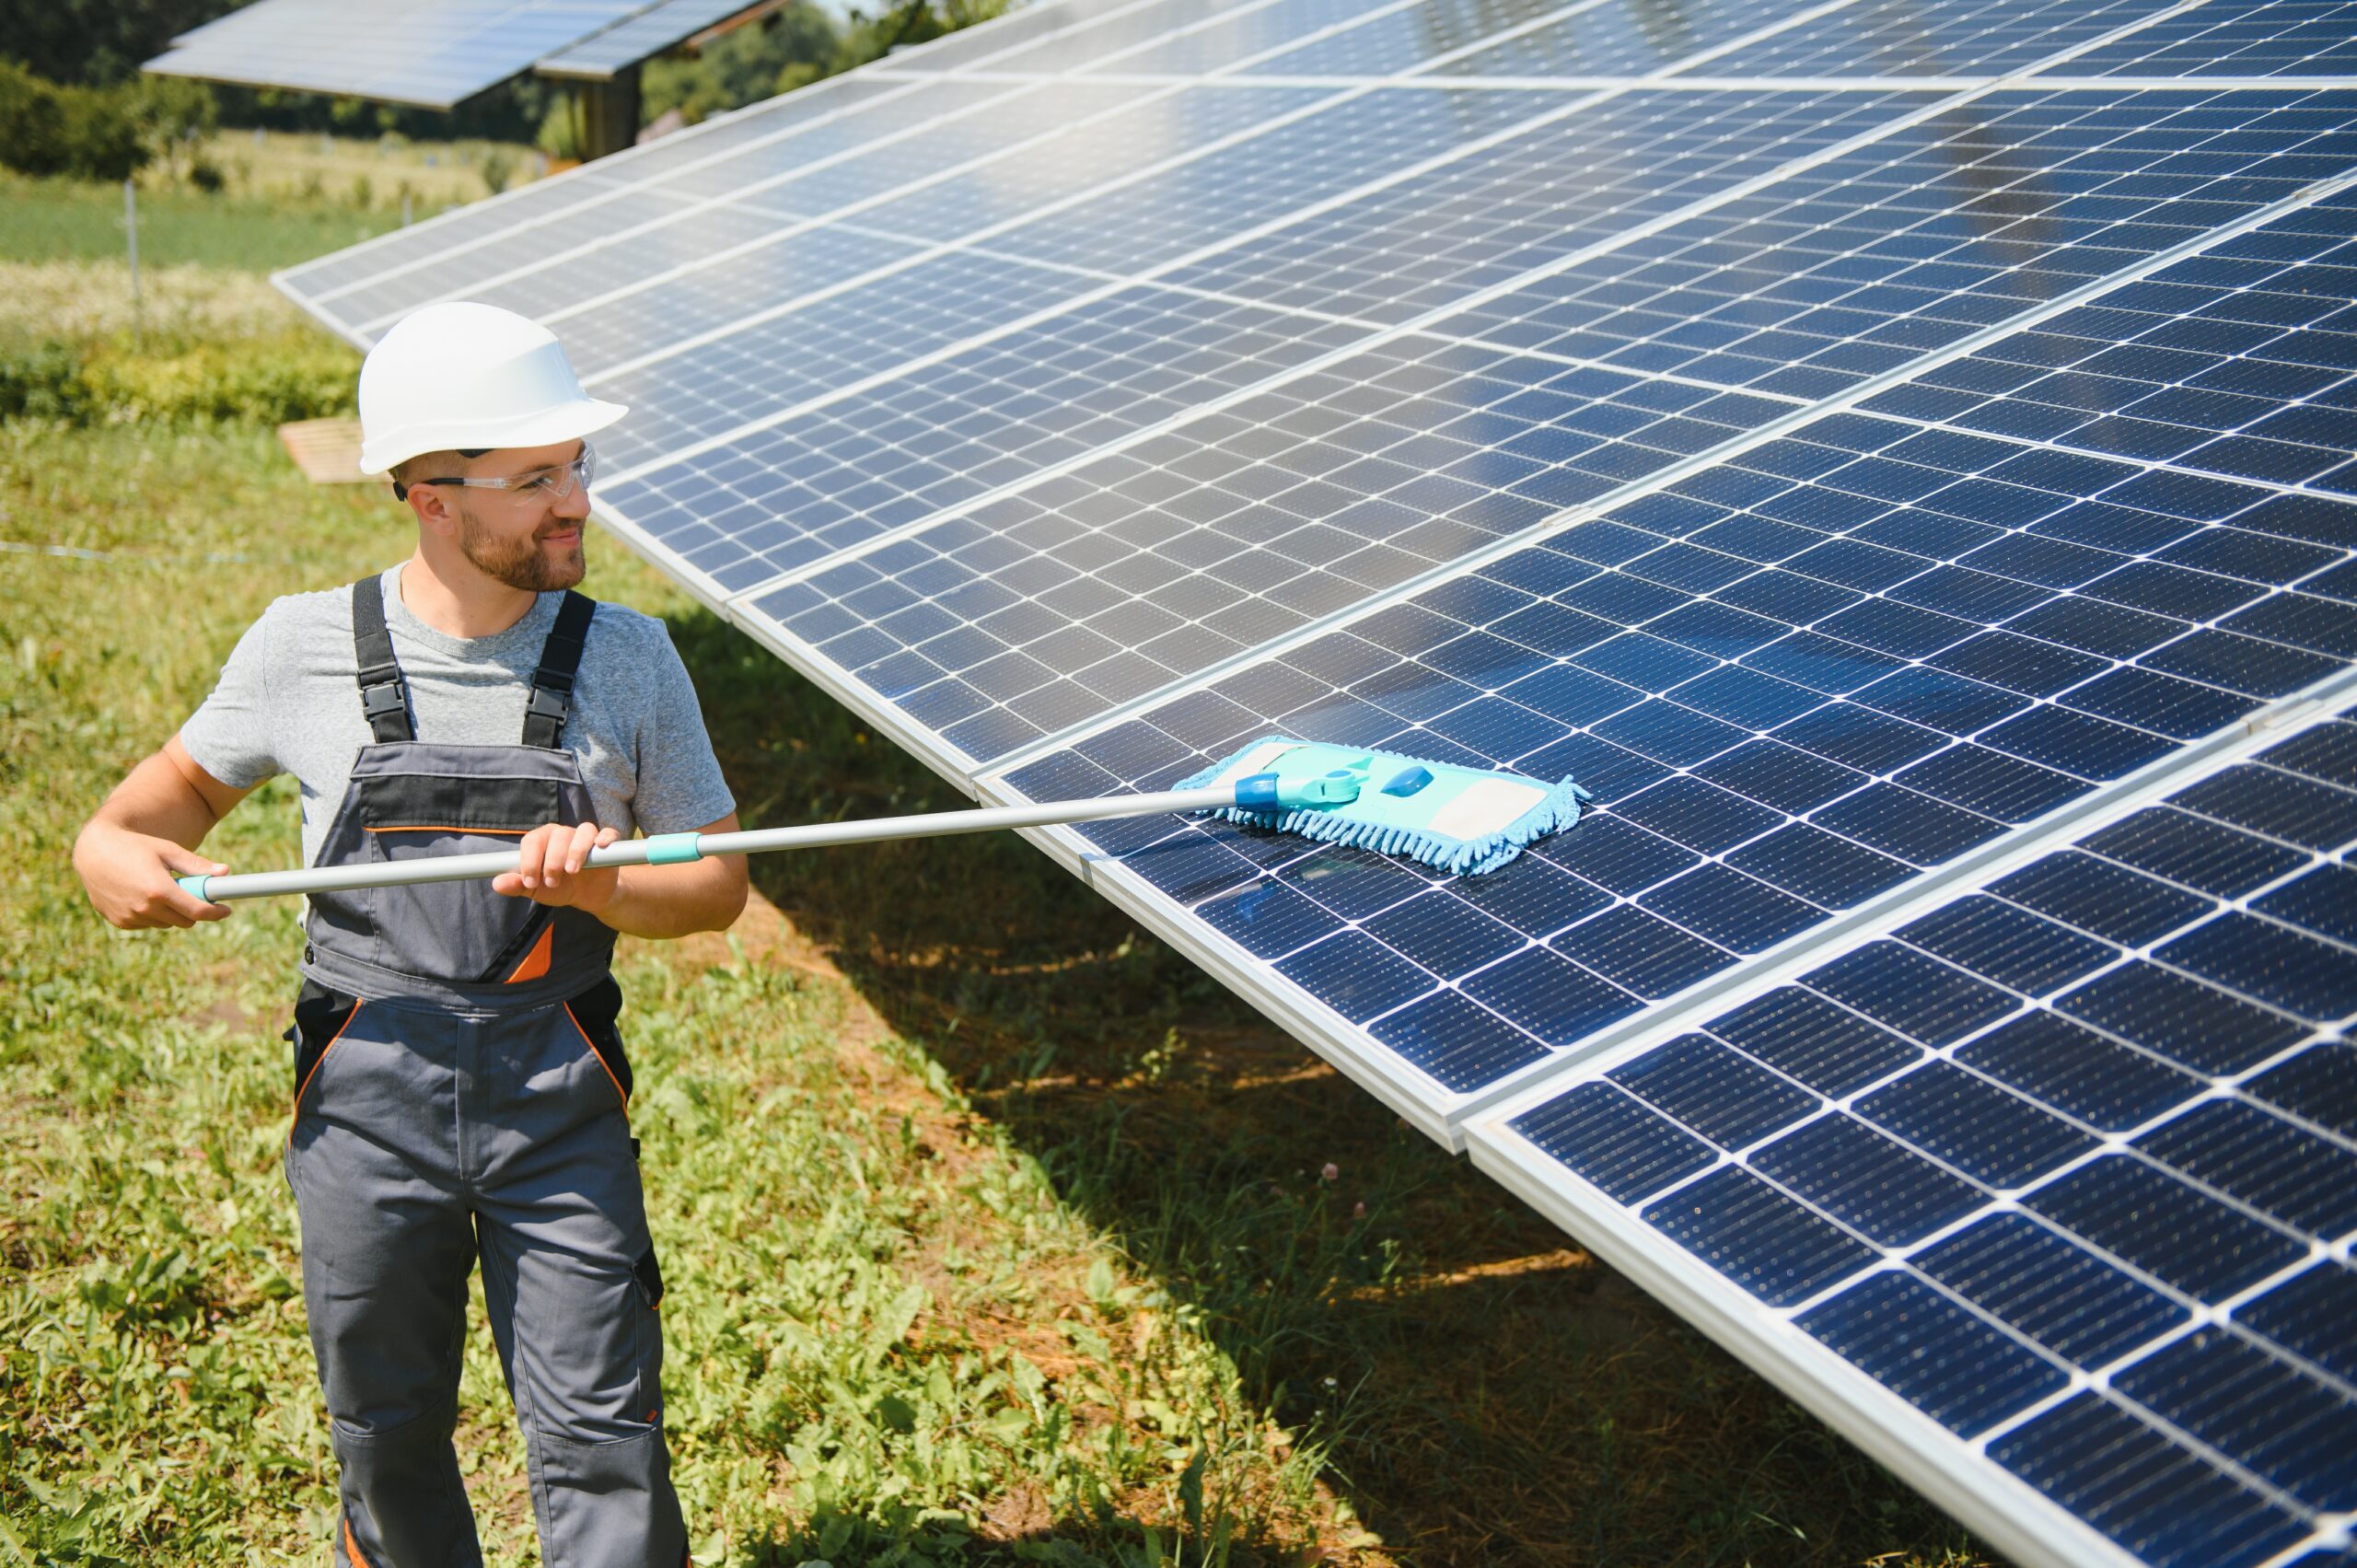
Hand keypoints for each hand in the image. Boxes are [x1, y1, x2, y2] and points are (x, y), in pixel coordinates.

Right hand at [73, 822, 232, 929]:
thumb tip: (225, 872)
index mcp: (159, 890)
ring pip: (166, 923)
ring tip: (161, 888)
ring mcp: (129, 917)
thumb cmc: (134, 847)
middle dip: (193, 909)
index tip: (226, 910)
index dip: (215, 913)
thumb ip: (195, 865)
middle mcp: (143, 908)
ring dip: (171, 912)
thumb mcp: (167, 851)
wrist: (93, 853)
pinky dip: (152, 914)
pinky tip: (142, 894)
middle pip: (184, 921)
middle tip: (192, 892)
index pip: (197, 912)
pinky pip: (147, 923)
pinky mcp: (119, 922)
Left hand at [492, 821, 622, 912]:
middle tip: (552, 882)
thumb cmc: (559, 887)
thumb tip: (497, 883)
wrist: (588, 897)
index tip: (529, 881)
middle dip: (553, 860)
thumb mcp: (537, 890)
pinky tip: (600, 847)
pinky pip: (609, 833)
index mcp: (543, 840)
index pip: (532, 840)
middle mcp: (564, 834)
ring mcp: (586, 838)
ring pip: (583, 831)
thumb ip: (518, 885)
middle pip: (558, 835)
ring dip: (576, 850)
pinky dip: (605, 838)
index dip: (529, 860)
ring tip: (572, 871)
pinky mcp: (607, 846)